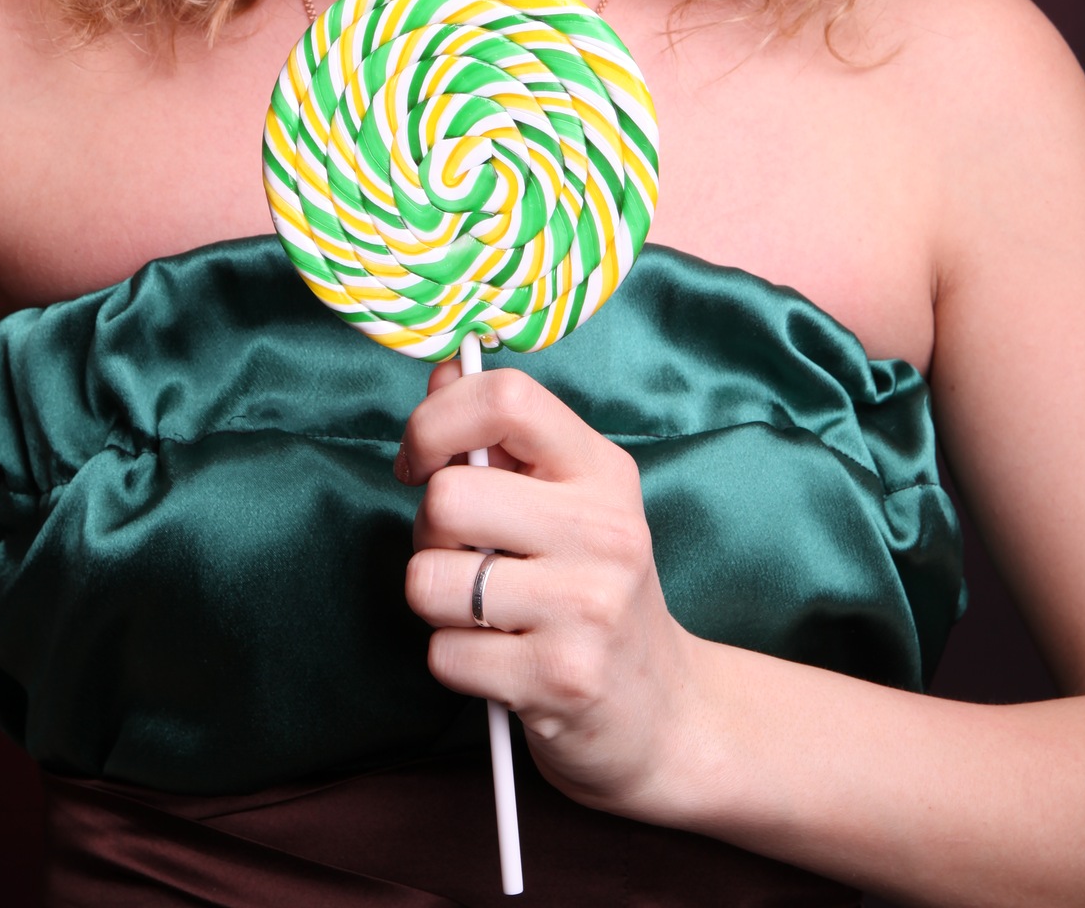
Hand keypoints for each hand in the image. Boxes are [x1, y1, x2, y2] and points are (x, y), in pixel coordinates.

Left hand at [397, 362, 704, 818]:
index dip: (436, 420)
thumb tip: (441, 371)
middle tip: (464, 555)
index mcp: (602, 469)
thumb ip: (503, 435)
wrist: (662, 713)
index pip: (506, 397)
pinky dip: (453, 661)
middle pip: (447, 498)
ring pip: (429, 580)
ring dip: (436, 600)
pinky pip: (443, 653)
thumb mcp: (570, 498)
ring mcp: (587, 607)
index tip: (422, 461)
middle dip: (428, 532)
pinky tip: (500, 662)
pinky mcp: (561, 679)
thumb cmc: (592, 590)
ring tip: (483, 610)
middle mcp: (604, 530)